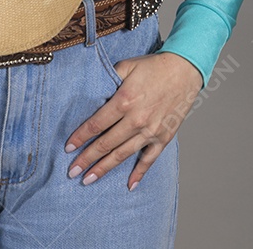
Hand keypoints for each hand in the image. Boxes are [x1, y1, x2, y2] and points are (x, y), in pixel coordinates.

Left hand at [64, 50, 203, 190]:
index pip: (96, 124)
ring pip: (122, 154)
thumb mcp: (126, 66)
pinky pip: (149, 159)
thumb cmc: (153, 67)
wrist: (184, 70)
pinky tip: (129, 185)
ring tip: (88, 179)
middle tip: (72, 171)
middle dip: (87, 158)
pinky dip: (139, 173)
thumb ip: (108, 79)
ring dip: (104, 169)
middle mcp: (136, 119)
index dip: (80, 137)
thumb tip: (93, 92)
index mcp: (124, 100)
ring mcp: (150, 131)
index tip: (68, 148)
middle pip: (105, 144)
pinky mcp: (163, 137)